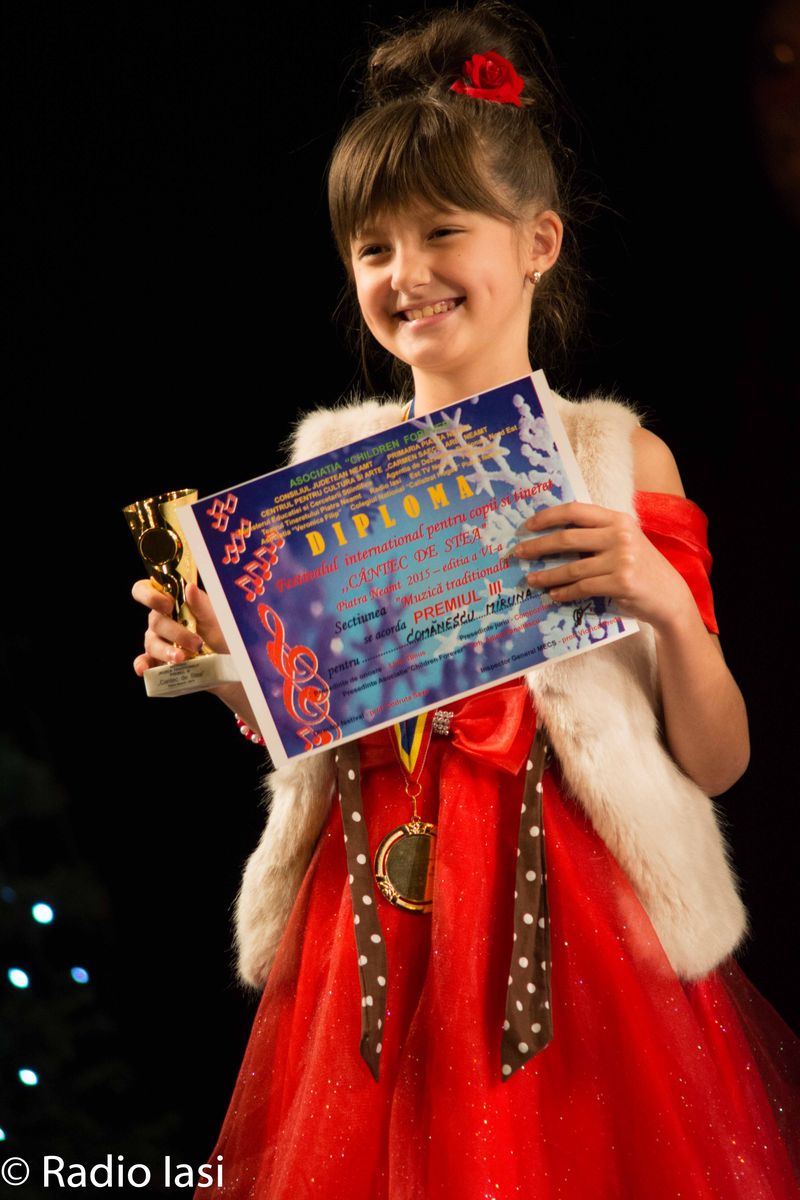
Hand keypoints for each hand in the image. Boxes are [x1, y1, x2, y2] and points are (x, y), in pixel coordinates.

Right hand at [131, 579, 228, 674]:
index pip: (145, 590)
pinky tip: (143, 669)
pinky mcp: (158, 662)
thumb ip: (201, 604)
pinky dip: (142, 665)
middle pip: (155, 621)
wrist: (230, 662)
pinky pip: (144, 662)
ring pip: (152, 643)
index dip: (150, 595)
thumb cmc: (221, 634)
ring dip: (166, 650)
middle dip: (175, 632)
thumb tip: (190, 587)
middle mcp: (161, 620)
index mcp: (171, 603)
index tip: (168, 605)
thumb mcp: (215, 618)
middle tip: (196, 643)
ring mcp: (157, 641)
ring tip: (182, 658)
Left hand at [512, 501, 693, 629]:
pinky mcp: (621, 582)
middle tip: (518, 553)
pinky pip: (583, 587)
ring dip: (547, 575)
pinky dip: (564, 592)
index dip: (548, 516)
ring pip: (572, 567)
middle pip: (568, 538)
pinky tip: (553, 595)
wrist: (669, 596)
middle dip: (538, 546)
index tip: (528, 525)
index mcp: (618, 519)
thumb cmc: (640, 568)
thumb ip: (597, 536)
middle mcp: (620, 535)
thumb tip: (552, 537)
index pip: (576, 510)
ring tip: (531, 579)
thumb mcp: (623, 542)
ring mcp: (622, 559)